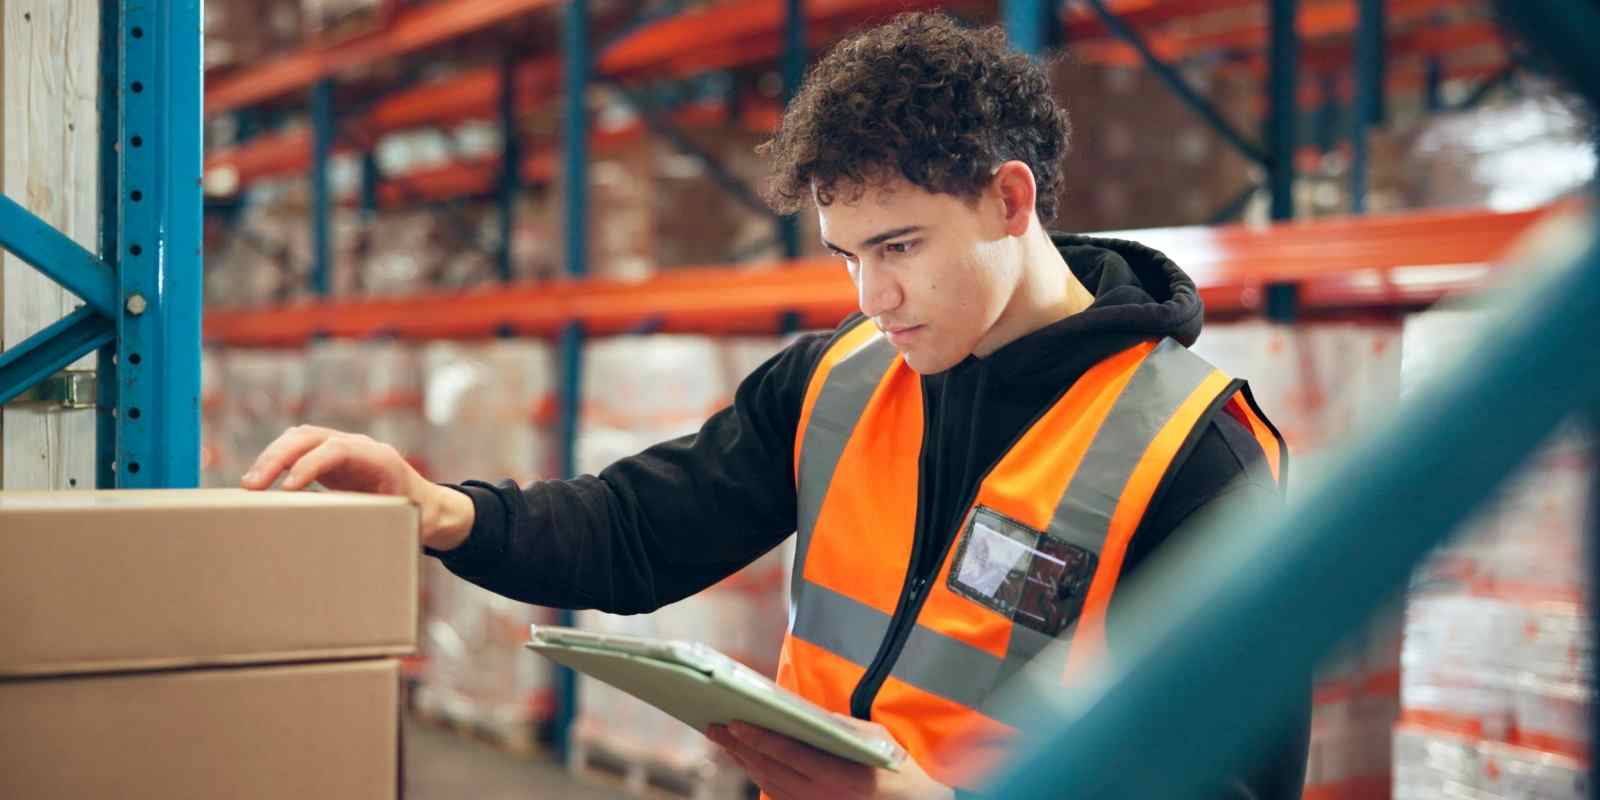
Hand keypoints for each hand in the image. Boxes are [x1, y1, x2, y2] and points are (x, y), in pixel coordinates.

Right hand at [239, 425, 474, 550]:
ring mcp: (344, 448)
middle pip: (310, 437)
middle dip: (277, 458)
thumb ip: (372, 525)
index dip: (310, 466)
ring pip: (300, 439)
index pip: (337, 450)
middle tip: (252, 486)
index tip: (286, 489)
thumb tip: (340, 544)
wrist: (431, 506)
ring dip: (271, 457)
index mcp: (380, 459)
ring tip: (249, 486)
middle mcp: (360, 446)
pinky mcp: (331, 457)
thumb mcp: (398, 523)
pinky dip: (277, 461)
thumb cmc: (417, 517)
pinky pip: (299, 450)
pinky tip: (260, 482)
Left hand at [706, 717, 953, 799]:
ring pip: (768, 784)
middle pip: (769, 769)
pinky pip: (777, 794)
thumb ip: (839, 727)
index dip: (758, 738)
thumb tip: (801, 711)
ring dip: (742, 761)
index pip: (789, 754)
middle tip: (713, 726)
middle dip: (738, 747)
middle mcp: (823, 796)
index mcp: (840, 775)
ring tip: (722, 739)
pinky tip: (745, 759)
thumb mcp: (876, 739)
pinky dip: (757, 775)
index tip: (734, 722)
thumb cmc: (897, 768)